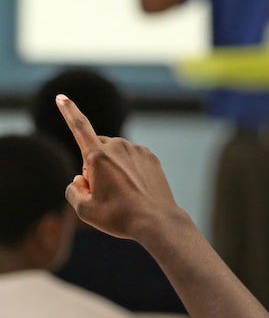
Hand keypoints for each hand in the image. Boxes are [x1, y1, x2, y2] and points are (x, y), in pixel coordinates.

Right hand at [56, 94, 179, 244]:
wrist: (156, 221)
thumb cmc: (119, 217)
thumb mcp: (85, 211)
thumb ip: (73, 191)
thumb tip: (79, 180)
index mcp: (98, 156)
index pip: (79, 127)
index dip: (68, 111)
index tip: (61, 97)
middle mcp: (118, 146)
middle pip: (95, 150)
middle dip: (93, 166)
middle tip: (102, 192)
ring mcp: (136, 150)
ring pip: (114, 155)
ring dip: (111, 168)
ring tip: (121, 194)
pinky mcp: (149, 156)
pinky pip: (131, 159)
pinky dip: (128, 171)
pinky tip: (134, 189)